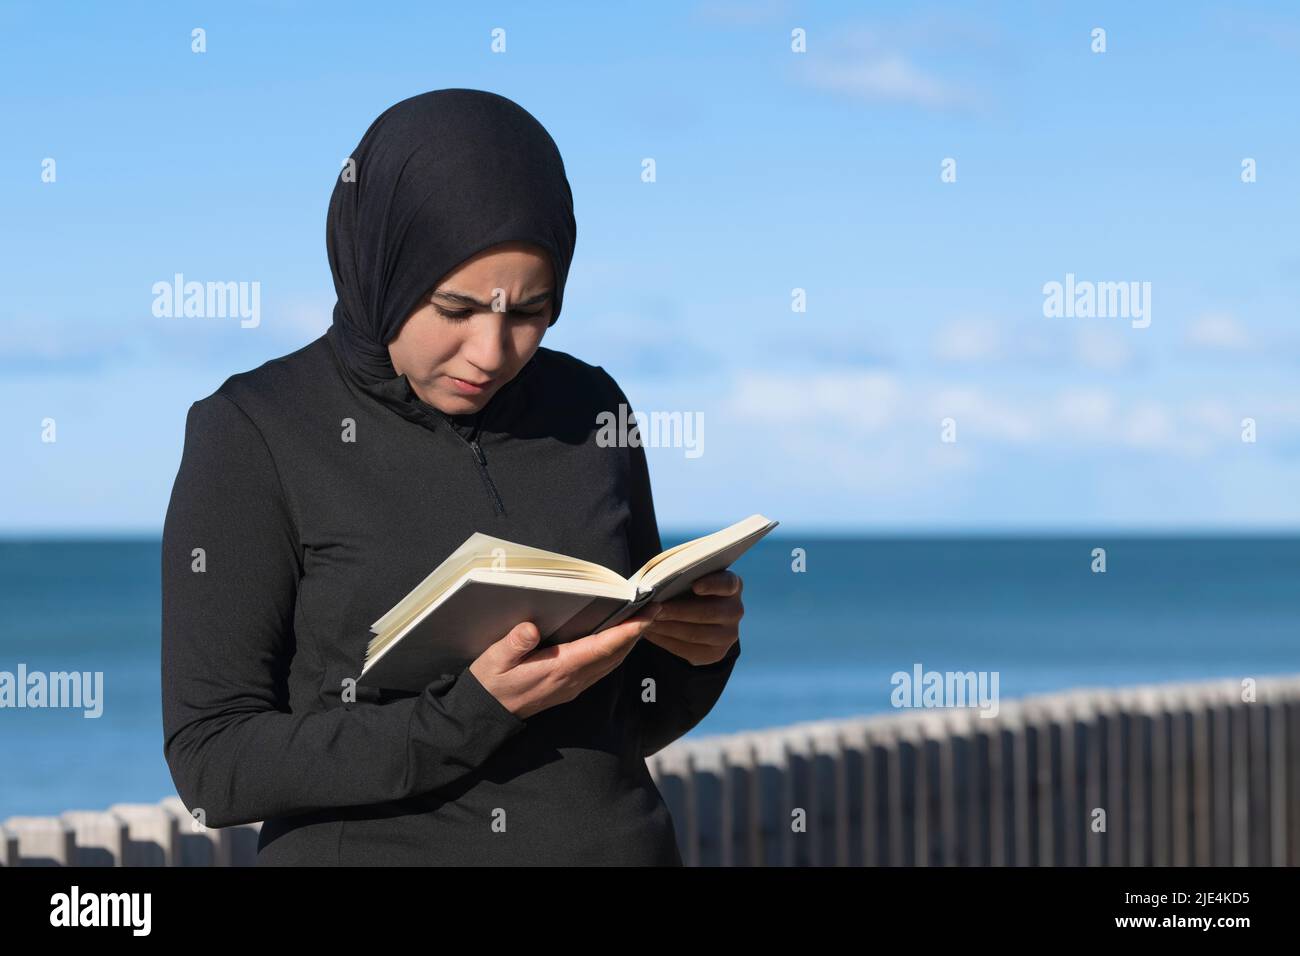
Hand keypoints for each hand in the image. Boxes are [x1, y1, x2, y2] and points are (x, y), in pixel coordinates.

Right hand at [470, 604, 663, 719]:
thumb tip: (530, 628)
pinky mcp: (570, 688)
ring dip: (629, 642)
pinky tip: (618, 639)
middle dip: (637, 632)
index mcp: (558, 669)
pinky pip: (602, 668)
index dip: (627, 631)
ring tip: (643, 620)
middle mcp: (572, 680)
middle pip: (615, 655)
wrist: (486, 714)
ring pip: (612, 663)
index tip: (647, 615)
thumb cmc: (490, 683)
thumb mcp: (493, 660)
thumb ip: (513, 644)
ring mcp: (573, 686)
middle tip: (655, 608)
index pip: (601, 648)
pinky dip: (616, 651)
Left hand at [642, 570, 742, 665]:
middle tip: (653, 608)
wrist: (700, 618)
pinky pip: (687, 650)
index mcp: (732, 586)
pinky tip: (650, 633)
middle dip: (677, 611)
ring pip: (694, 634)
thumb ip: (680, 579)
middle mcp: (735, 610)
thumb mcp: (691, 580)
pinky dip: (665, 641)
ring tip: (646, 621)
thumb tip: (654, 587)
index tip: (695, 586)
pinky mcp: (715, 654)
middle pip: (707, 613)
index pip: (727, 584)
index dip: (712, 585)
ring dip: (667, 627)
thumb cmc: (690, 591)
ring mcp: (728, 635)